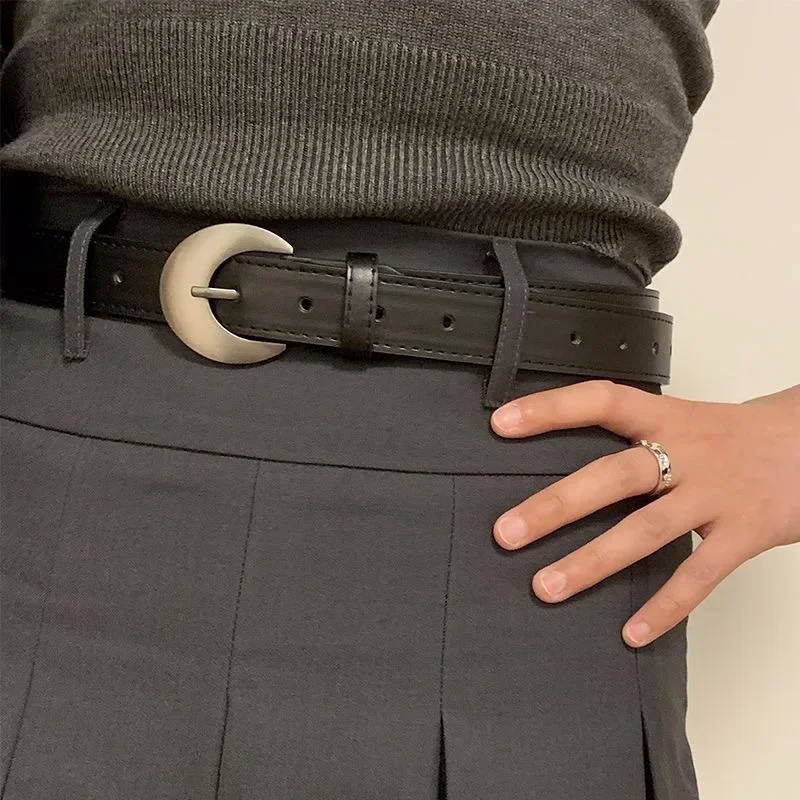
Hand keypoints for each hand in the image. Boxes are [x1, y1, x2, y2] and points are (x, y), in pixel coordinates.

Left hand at [489, 380, 799, 646]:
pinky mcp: (745, 534)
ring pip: (646, 531)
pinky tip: (631, 633)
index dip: (550, 409)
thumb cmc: (734, 435)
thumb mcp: (683, 420)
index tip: (500, 424)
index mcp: (666, 418)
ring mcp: (716, 495)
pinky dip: (665, 607)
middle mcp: (687, 453)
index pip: (601, 401)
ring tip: (546, 587)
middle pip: (614, 477)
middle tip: (506, 533)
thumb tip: (563, 467)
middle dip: (557, 506)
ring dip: (592, 562)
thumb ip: (632, 438)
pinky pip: (699, 575)